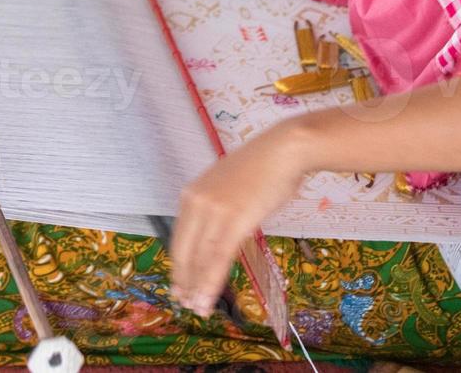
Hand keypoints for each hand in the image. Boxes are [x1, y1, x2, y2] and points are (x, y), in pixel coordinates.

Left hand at [168, 123, 309, 316]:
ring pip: (200, 257)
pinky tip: (209, 297)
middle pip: (185, 250)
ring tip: (198, 309)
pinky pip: (218, 256)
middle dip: (185, 281)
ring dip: (198, 287)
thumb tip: (216, 234)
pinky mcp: (233, 219)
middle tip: (186, 305)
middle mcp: (196, 201)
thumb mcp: (228, 188)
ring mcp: (213, 210)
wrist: (282, 150)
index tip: (178, 285)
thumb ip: (217, 210)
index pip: (179, 237)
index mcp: (191, 194)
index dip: (179, 265)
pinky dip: (211, 280)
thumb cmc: (261, 169)